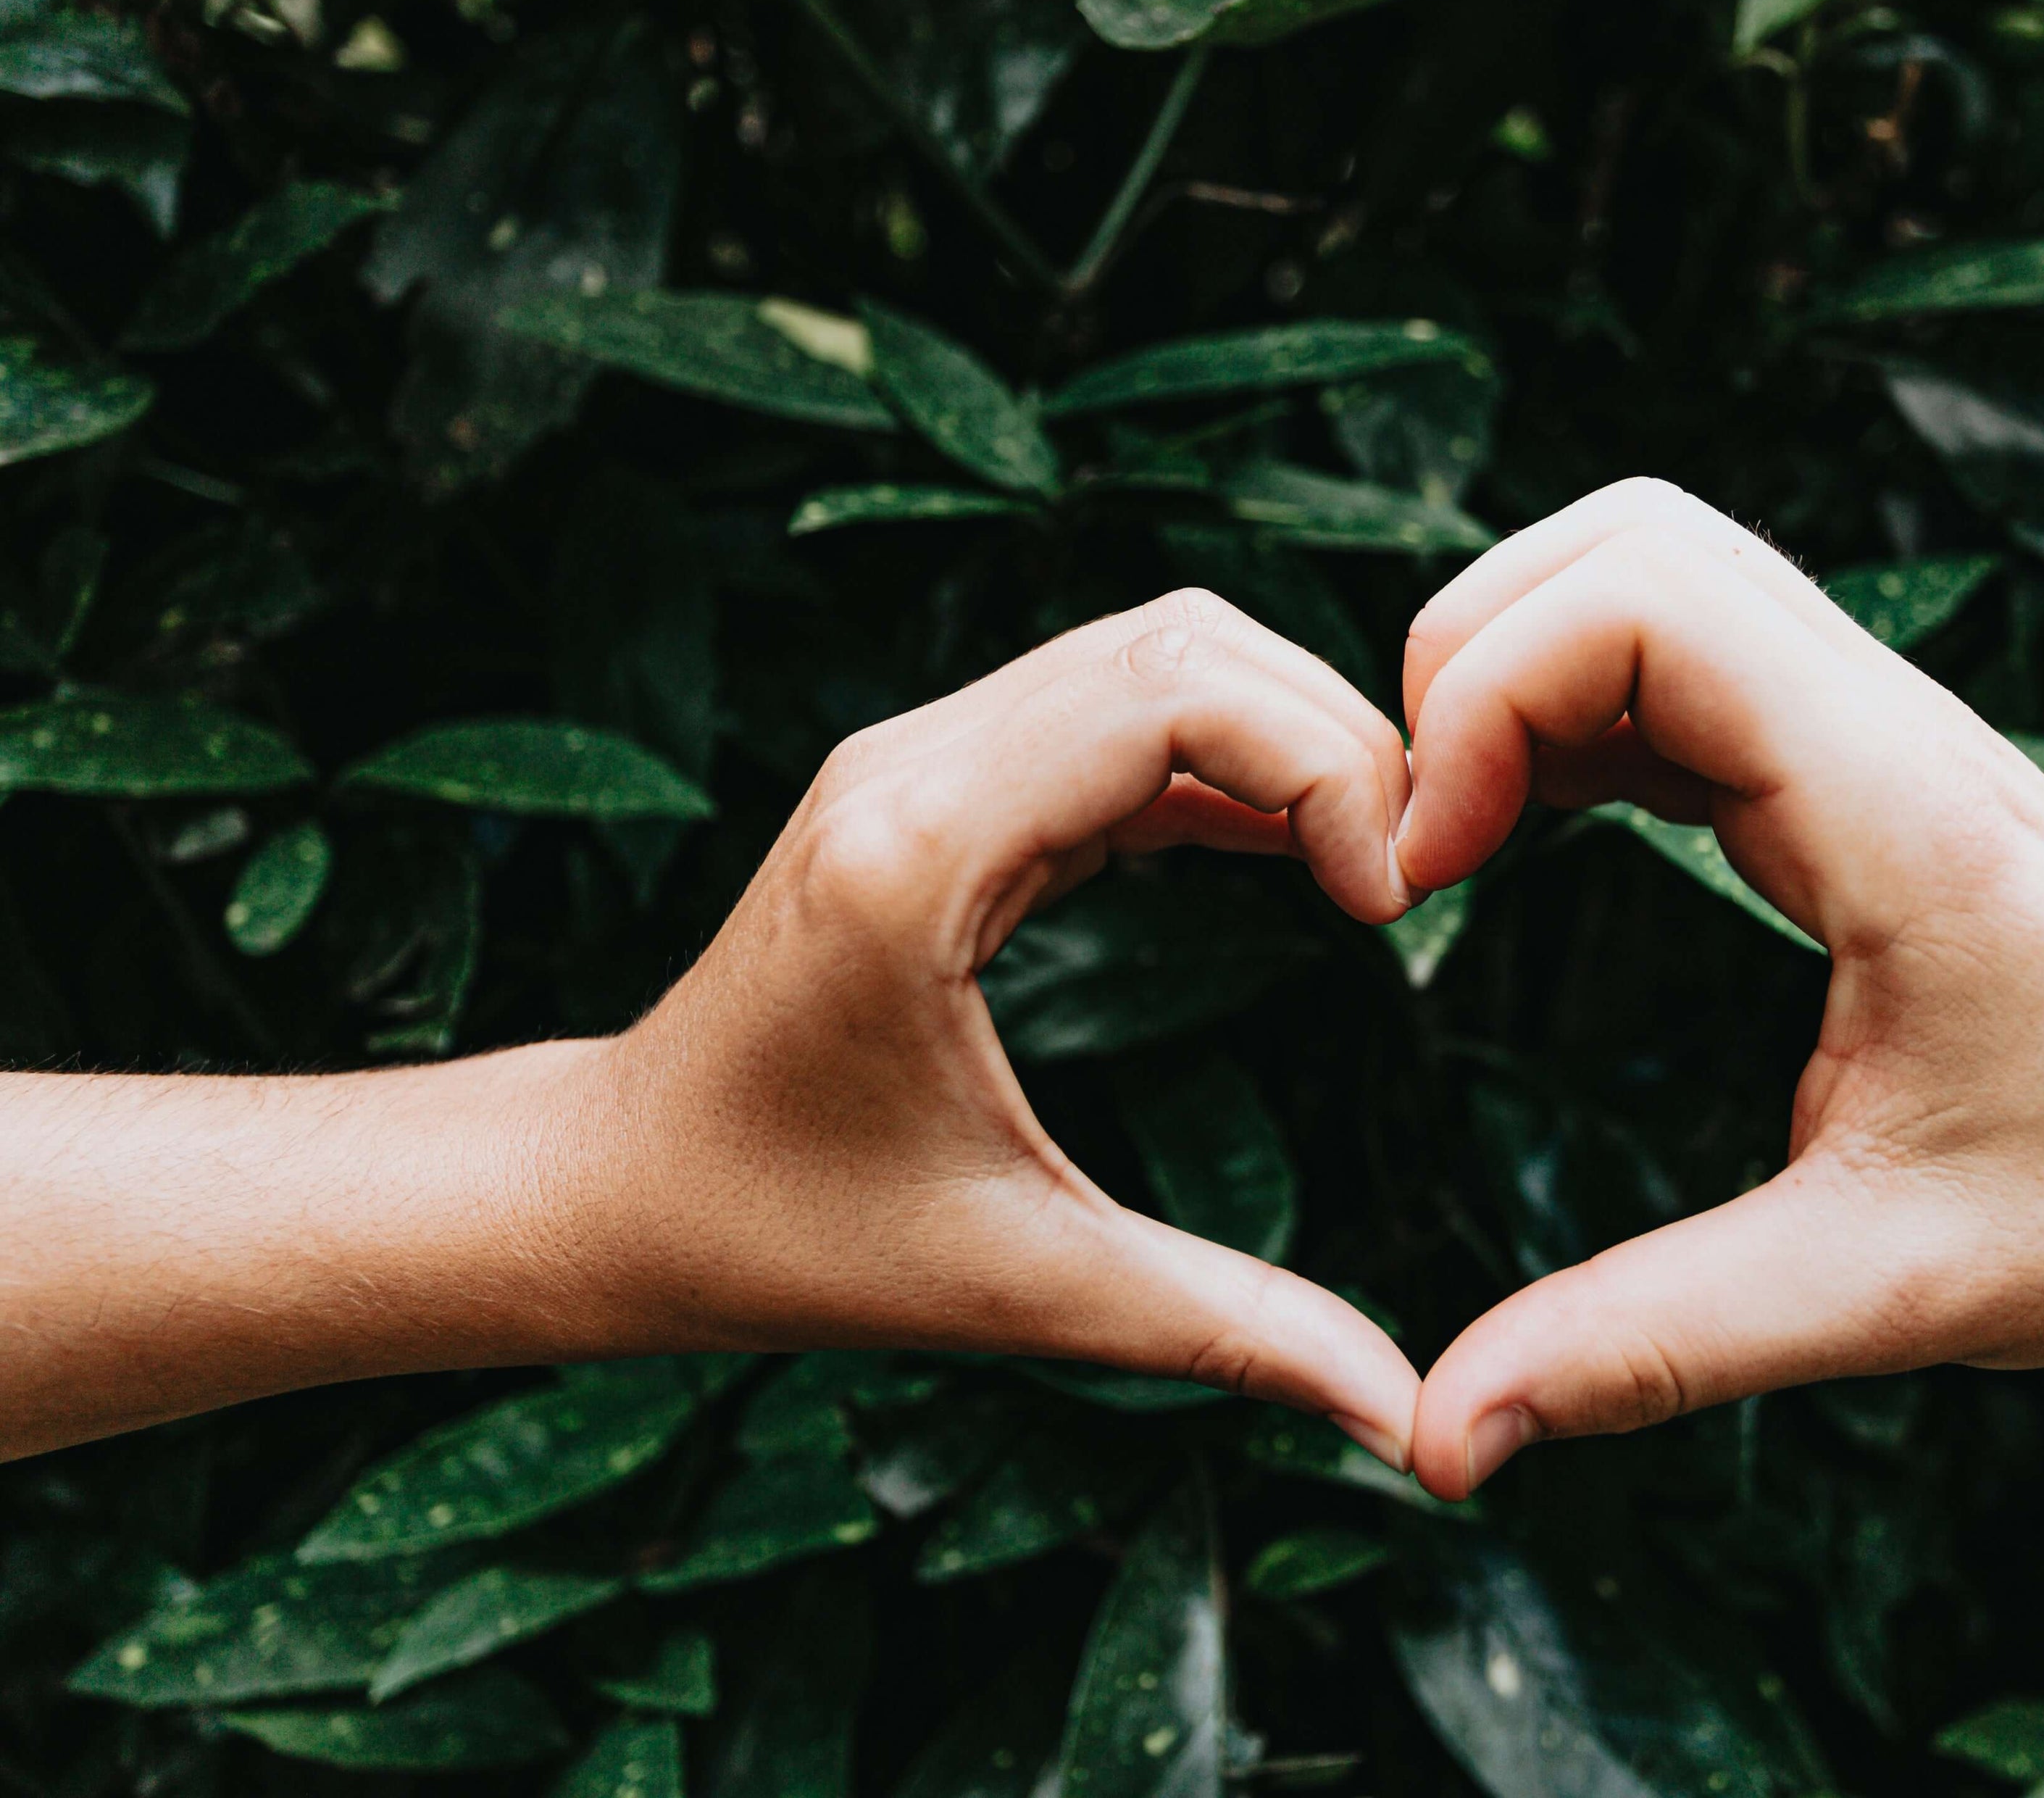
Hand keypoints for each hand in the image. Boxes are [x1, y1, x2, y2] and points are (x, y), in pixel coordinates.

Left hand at [583, 589, 1422, 1464]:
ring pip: (1153, 654)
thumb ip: (1223, 1328)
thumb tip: (1409, 1421)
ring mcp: (914, 757)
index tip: (1389, 906)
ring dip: (1283, 735)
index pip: (1176, 694)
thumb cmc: (778, 1239)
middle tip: (1412, 878)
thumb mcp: (1014, 1285)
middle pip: (1183, 643)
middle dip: (1332, 736)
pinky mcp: (931, 782)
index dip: (1326, 767)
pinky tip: (1294, 852)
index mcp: (921, 850)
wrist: (611, 1192)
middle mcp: (911, 765)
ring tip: (1372, 865)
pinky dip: (1222, 759)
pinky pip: (1110, 710)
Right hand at [1395, 480, 2043, 1498]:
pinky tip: (1526, 832)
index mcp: (1901, 816)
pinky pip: (1680, 652)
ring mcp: (1879, 725)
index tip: (1429, 882)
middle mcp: (1891, 727)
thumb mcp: (1886, 1293)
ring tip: (1461, 843)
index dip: (1484, 706)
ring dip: (1513, 672)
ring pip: (1645, 569)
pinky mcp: (1860, 757)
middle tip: (1427, 855)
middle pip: (1623, 543)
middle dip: (1469, 665)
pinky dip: (1567, 707)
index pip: (1645, 602)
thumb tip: (1441, 1441)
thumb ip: (1654, 1346)